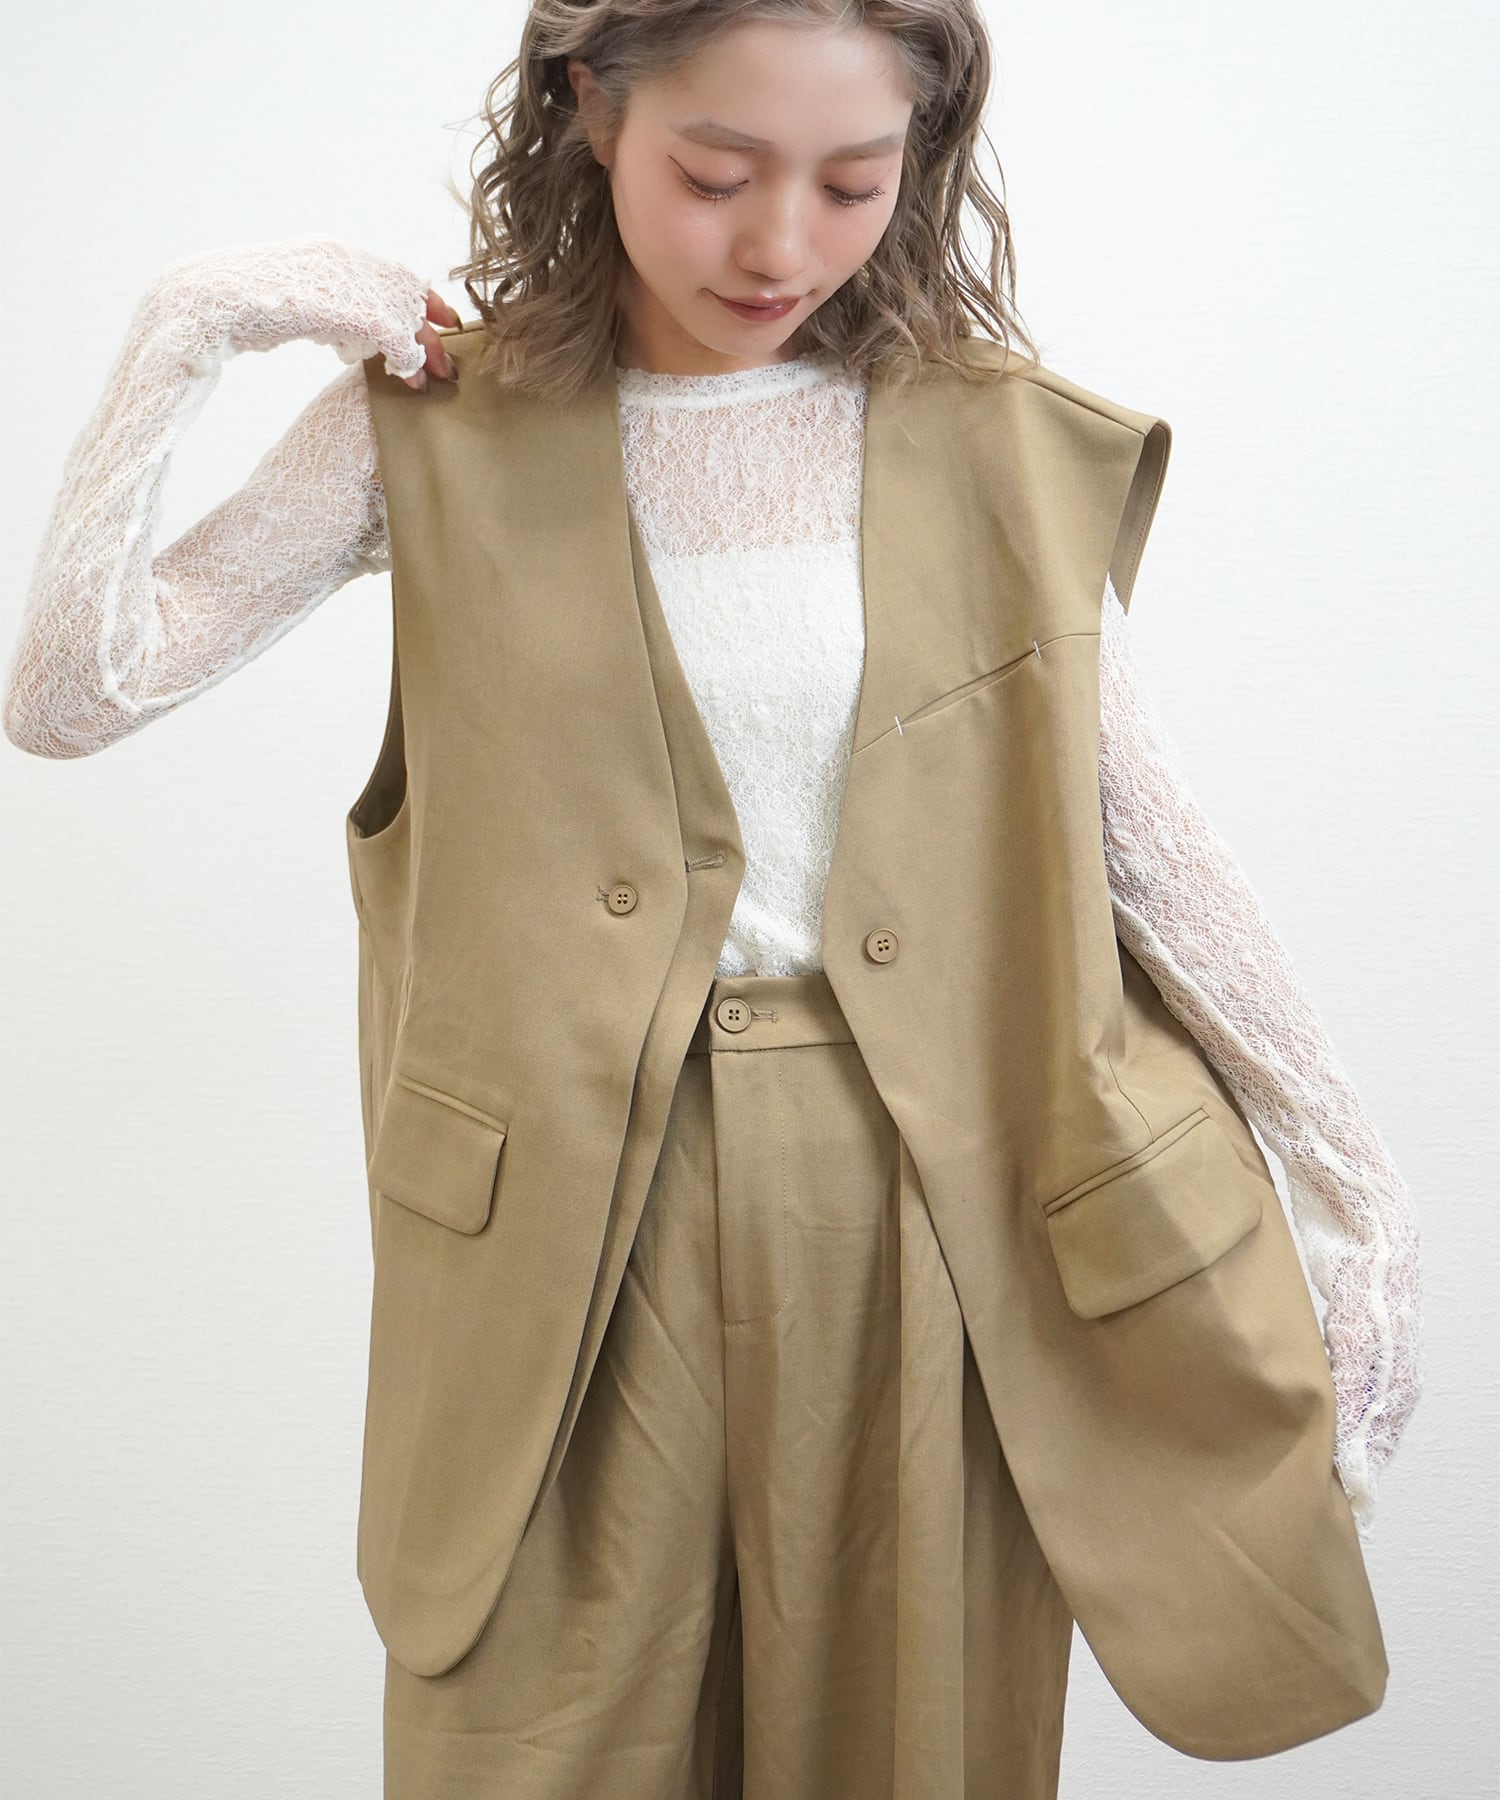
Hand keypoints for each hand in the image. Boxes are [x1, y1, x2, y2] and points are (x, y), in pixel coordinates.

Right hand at [143, 237, 464, 382]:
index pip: (385, 271)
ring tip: (428, 375)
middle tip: (446, 358)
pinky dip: (400, 353)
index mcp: (324, 253)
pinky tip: (403, 374)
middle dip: (425, 326)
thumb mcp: (289, 303)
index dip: (413, 300)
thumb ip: (323, 309)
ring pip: (398, 309)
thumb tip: (346, 332)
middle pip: (400, 287)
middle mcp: (334, 256)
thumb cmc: (234, 311)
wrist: (197, 304)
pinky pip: (384, 328)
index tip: (436, 323)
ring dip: (416, 345)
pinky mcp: (333, 303)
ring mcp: (335, 276)